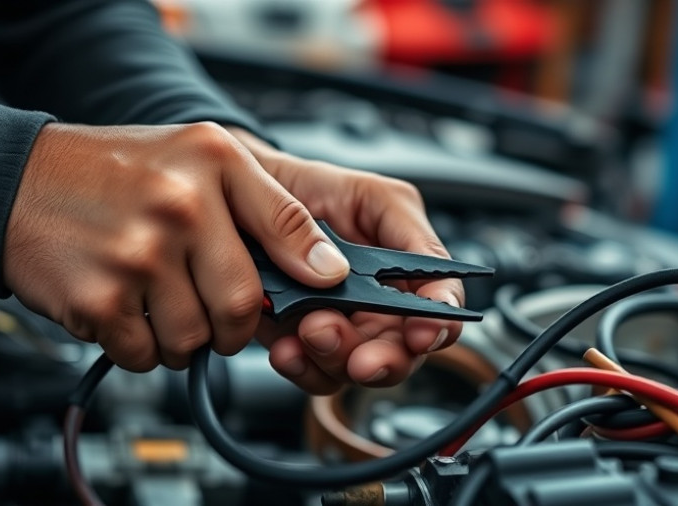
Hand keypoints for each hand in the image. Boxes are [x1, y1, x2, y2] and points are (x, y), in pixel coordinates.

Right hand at [4, 122, 351, 371]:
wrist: (20, 182)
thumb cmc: (117, 172)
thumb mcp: (201, 158)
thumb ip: (267, 206)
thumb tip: (325, 267)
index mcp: (212, 162)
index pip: (289, 225)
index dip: (312, 270)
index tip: (323, 287)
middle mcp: (179, 207)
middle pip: (242, 305)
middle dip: (235, 325)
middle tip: (219, 314)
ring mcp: (137, 256)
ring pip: (194, 339)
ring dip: (184, 337)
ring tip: (162, 302)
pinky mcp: (98, 300)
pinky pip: (146, 355)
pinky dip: (142, 347)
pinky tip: (128, 308)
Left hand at [228, 127, 464, 394]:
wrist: (236, 201)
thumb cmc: (301, 187)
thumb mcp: (361, 189)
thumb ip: (389, 221)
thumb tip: (365, 272)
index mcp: (406, 260)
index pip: (441, 299)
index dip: (439, 322)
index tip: (422, 334)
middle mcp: (381, 299)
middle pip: (404, 348)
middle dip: (385, 359)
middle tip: (362, 360)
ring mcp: (343, 324)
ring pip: (358, 367)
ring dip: (336, 359)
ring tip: (309, 331)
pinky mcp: (302, 341)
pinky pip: (313, 371)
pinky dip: (300, 364)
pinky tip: (286, 347)